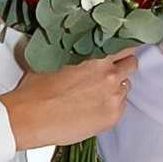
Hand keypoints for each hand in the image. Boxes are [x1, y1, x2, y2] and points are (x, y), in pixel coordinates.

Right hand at [4, 47, 138, 153]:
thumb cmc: (37, 91)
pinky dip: (111, 104)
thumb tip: (79, 44)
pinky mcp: (111, 116)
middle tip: (108, 70)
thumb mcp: (55, 58)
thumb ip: (77, 50)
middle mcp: (109, 76)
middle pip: (131, 63)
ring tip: (96, 91)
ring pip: (127, 86)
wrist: (31, 118)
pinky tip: (93, 105)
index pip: (126, 43)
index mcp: (97, 57)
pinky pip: (121, 106)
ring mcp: (113, 97)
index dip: (123, 45)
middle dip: (122, 64)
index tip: (121, 48)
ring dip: (116, 86)